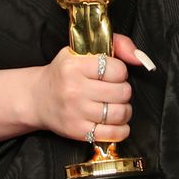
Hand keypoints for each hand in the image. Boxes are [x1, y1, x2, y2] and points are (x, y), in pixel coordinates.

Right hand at [29, 33, 149, 144]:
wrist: (37, 98)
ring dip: (124, 110)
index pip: (117, 70)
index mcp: (74, 66)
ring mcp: (75, 112)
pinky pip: (112, 133)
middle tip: (114, 90)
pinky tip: (116, 122)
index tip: (112, 74)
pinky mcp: (77, 131)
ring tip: (115, 105)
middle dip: (123, 91)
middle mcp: (73, 89)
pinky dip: (121, 129)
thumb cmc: (65, 72)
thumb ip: (118, 44)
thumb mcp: (84, 50)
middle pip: (122, 92)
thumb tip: (141, 59)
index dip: (120, 72)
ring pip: (120, 113)